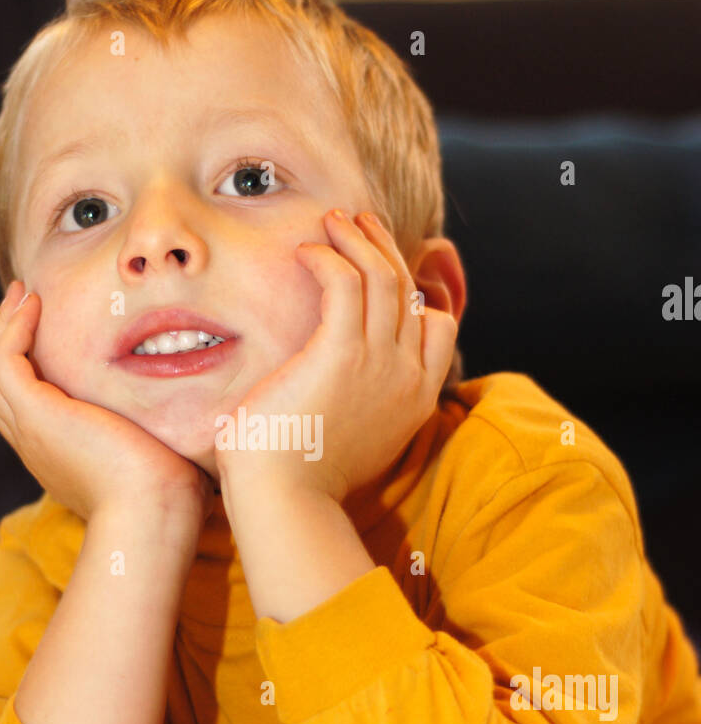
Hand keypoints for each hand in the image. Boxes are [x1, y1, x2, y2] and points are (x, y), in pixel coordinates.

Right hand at [0, 281, 214, 526]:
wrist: (153, 517)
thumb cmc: (170, 500)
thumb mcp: (160, 460)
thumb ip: (163, 439)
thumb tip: (198, 430)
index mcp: (60, 455)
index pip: (27, 406)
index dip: (32, 366)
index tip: (52, 332)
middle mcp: (36, 444)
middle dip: (9, 340)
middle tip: (26, 303)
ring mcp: (31, 429)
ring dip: (6, 326)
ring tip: (25, 294)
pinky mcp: (37, 414)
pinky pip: (5, 359)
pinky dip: (13, 328)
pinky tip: (35, 305)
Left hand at [215, 209, 457, 503]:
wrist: (284, 503)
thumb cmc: (298, 477)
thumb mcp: (348, 440)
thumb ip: (357, 405)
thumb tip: (335, 388)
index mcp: (415, 400)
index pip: (438, 327)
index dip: (415, 289)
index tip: (382, 267)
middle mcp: (407, 378)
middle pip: (409, 291)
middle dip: (383, 247)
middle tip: (355, 221)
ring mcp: (380, 364)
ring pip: (383, 276)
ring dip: (357, 238)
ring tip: (331, 220)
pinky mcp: (341, 354)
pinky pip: (346, 283)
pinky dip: (329, 258)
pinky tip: (307, 252)